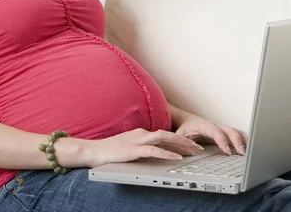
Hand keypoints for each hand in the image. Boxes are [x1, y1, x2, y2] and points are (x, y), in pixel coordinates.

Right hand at [85, 128, 204, 166]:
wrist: (91, 151)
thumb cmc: (108, 150)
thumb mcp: (127, 146)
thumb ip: (139, 147)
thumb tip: (151, 152)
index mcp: (141, 133)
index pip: (165, 133)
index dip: (180, 138)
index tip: (191, 144)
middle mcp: (142, 134)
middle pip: (169, 134)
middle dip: (185, 140)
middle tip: (199, 147)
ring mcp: (137, 141)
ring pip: (165, 138)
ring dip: (181, 144)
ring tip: (193, 150)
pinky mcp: (133, 150)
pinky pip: (153, 150)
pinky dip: (167, 153)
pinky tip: (176, 157)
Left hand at [175, 115, 247, 155]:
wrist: (187, 121)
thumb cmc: (184, 129)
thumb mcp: (179, 136)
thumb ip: (183, 143)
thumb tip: (193, 151)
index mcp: (204, 126)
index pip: (216, 132)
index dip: (223, 141)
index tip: (228, 152)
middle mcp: (215, 126)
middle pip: (229, 130)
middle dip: (237, 141)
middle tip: (242, 153)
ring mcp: (221, 129)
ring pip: (235, 131)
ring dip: (243, 140)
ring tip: (250, 151)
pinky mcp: (224, 133)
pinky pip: (236, 135)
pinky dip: (243, 140)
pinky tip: (248, 148)